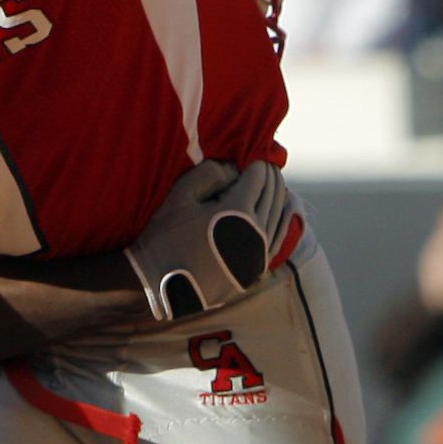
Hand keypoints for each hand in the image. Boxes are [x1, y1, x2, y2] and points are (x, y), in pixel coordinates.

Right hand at [123, 157, 290, 320]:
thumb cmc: (165, 237)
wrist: (161, 287)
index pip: (259, 176)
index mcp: (238, 211)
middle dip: (270, 175)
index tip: (250, 156)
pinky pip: (277, 238)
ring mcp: (259, 253)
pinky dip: (282, 219)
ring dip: (278, 194)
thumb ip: (211, 173)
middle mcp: (256, 232)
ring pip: (278, 214)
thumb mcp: (181, 195)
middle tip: (264, 164)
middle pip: (273, 193)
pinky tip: (280, 209)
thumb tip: (235, 169)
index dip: (255, 163)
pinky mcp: (256, 269)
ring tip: (272, 182)